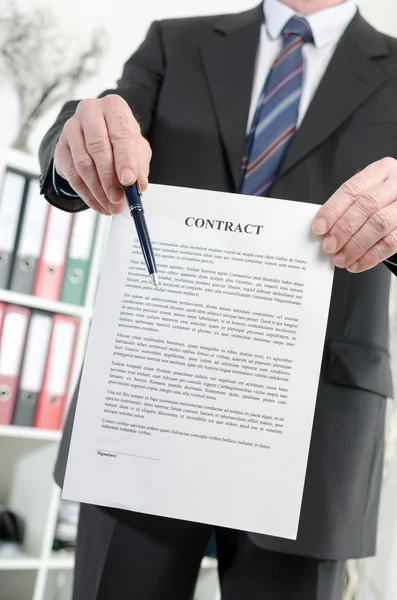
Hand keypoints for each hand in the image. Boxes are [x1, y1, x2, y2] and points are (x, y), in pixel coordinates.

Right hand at [54, 95, 151, 214]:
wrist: (95, 134)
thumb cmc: (120, 139)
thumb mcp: (137, 148)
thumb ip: (140, 164)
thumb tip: (138, 184)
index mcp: (114, 107)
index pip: (120, 133)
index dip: (125, 159)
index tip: (129, 181)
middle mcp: (90, 112)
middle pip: (97, 147)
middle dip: (109, 178)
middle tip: (118, 198)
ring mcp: (71, 128)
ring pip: (82, 163)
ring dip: (98, 190)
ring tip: (111, 206)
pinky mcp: (60, 147)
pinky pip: (72, 175)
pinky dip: (86, 194)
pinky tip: (99, 204)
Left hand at [312, 157, 396, 272]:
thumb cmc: (382, 200)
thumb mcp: (367, 193)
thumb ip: (347, 207)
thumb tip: (324, 229)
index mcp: (380, 171)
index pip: (352, 189)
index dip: (333, 210)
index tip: (319, 228)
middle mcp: (396, 185)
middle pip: (367, 206)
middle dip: (344, 229)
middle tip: (329, 246)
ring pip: (380, 224)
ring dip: (356, 245)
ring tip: (341, 258)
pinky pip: (391, 243)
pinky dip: (370, 256)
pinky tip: (356, 263)